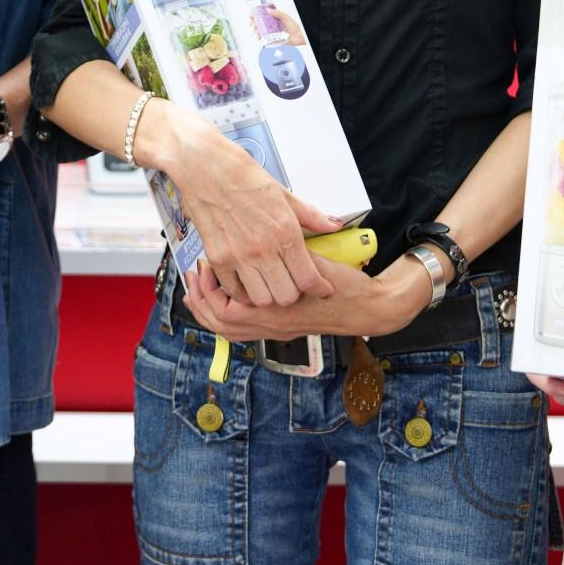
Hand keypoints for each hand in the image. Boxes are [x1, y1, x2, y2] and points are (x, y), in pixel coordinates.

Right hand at [145, 100, 341, 306]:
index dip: (319, 288)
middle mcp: (263, 248)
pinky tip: (245, 277)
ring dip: (267, 294)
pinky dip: (241, 290)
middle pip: (286, 296)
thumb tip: (333, 224)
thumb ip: (310, 215)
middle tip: (290, 281)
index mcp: (285, 231)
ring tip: (267, 281)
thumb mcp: (283, 193)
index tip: (320, 288)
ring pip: (261, 299)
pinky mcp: (217, 258)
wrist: (204, 166)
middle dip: (292, 292)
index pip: (309, 278)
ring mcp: (238, 256)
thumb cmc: (242, 175)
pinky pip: (234, 291)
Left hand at [182, 252, 419, 339]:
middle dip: (201, 302)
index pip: (227, 308)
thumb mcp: (317, 262)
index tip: (203, 266)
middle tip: (193, 278)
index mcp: (277, 309)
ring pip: (229, 331)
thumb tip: (269, 231)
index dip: (209, 289)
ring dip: (208, 312)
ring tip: (197, 291)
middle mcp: (272, 325)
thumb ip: (294, 249)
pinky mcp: (281, 330)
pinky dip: (225, 321)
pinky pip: (243, 333)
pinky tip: (219, 305)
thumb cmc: (347, 285)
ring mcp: (276, 330)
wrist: (370, 309)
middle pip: (221, 323)